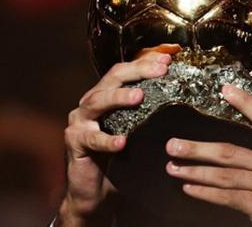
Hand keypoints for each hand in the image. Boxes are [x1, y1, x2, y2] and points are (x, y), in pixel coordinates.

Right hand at [58, 52, 172, 225]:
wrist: (93, 191)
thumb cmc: (117, 157)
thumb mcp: (134, 129)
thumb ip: (146, 111)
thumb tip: (176, 92)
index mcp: (105, 95)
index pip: (124, 71)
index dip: (144, 62)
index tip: (167, 59)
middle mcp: (90, 103)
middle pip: (112, 79)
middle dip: (137, 71)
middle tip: (159, 70)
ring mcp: (79, 122)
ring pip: (98, 102)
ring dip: (119, 97)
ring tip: (139, 96)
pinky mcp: (74, 143)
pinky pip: (91, 139)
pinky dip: (107, 140)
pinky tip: (121, 142)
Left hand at [165, 84, 251, 226]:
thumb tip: (242, 153)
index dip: (246, 103)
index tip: (226, 90)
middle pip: (231, 151)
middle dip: (198, 148)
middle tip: (174, 145)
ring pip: (223, 174)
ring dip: (194, 171)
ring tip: (174, 167)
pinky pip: (226, 197)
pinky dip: (205, 193)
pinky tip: (190, 188)